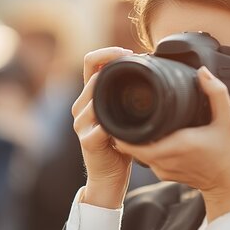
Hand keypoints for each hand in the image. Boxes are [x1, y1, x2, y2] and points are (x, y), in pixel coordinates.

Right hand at [72, 47, 133, 208]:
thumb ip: (125, 96)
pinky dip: (112, 123)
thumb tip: (149, 71)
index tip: (127, 52)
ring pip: (93, 98)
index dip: (106, 53)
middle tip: (138, 66)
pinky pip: (99, 127)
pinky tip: (126, 123)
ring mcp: (82, 124)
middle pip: (93, 76)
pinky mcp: (88, 141)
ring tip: (134, 92)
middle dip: (114, 68)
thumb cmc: (118, 145)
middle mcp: (81, 107)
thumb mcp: (122, 115)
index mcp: (89, 97)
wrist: (108, 178)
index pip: (90, 63)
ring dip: (112, 92)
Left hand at [114, 66, 229, 221]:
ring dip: (134, 138)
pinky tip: (151, 134)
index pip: (133, 140)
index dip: (121, 127)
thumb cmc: (229, 153)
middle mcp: (164, 160)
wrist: (229, 184)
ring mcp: (162, 169)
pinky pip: (146, 158)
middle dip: (124, 128)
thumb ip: (216, 93)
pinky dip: (144, 147)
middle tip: (123, 108)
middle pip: (130, 144)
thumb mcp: (228, 120)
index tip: (118, 109)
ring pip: (137, 152)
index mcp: (175, 145)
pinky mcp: (163, 174)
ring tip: (135, 119)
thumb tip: (202, 72)